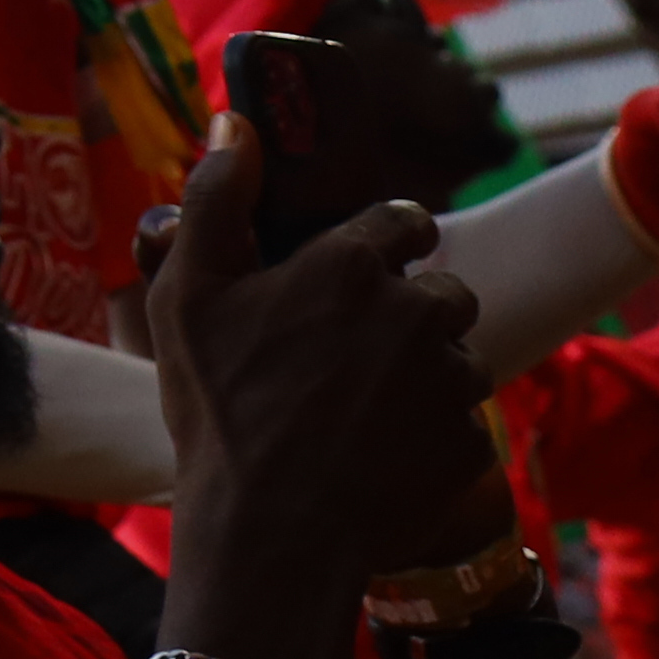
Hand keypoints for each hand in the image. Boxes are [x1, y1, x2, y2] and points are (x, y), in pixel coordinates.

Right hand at [151, 112, 500, 610]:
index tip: (361, 266)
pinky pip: (460, 427)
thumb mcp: (188, 292)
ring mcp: (452, 384)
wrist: (272, 533)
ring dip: (423, 375)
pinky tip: (379, 456)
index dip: (385, 239)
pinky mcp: (470, 446)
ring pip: (456, 361)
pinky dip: (429, 436)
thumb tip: (234, 125)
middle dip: (408, 313)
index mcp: (354, 265)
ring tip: (361, 412)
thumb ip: (214, 197)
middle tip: (347, 354)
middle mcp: (419, 312)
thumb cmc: (222, 407)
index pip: (406, 220)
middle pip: (440, 292)